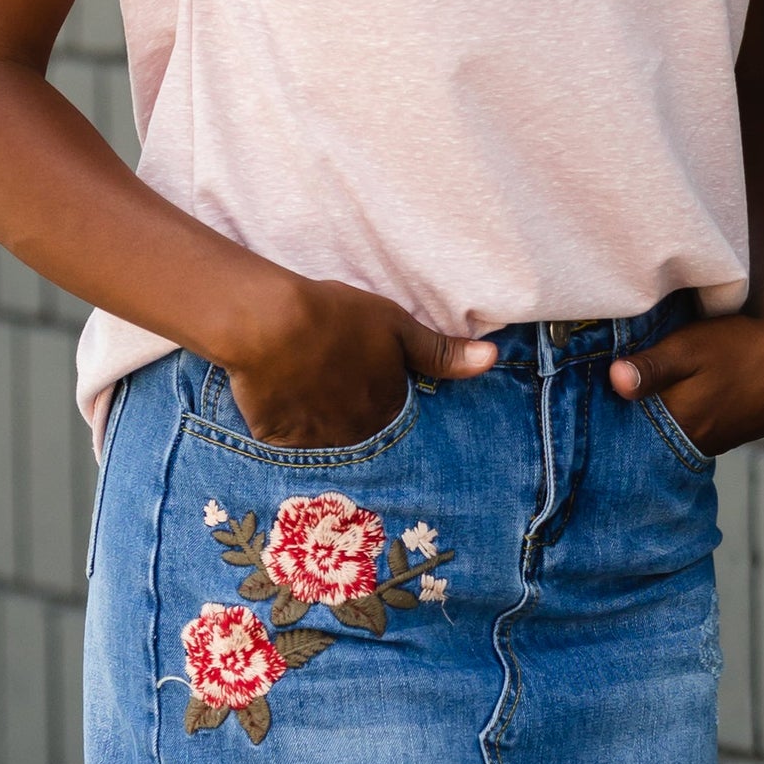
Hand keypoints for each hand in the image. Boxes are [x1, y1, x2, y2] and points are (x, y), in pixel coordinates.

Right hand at [220, 276, 496, 447]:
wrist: (271, 325)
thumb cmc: (338, 319)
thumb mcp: (397, 327)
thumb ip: (442, 353)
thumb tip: (491, 360)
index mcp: (386, 413)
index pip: (392, 420)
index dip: (379, 400)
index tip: (365, 384)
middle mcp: (354, 438)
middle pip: (358, 435)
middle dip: (351, 418)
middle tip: (332, 388)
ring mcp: (313, 443)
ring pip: (322, 442)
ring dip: (318, 424)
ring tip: (304, 392)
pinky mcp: (275, 440)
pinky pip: (283, 442)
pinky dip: (282, 425)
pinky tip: (277, 398)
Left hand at [608, 308, 763, 460]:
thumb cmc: (741, 347)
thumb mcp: (689, 348)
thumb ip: (651, 368)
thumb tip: (615, 382)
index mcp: (680, 427)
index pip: (631, 436)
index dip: (613, 422)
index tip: (595, 410)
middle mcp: (697, 444)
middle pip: (653, 439)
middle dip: (635, 425)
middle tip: (615, 404)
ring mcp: (718, 442)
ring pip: (677, 437)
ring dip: (664, 424)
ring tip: (648, 402)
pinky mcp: (734, 435)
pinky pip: (700, 432)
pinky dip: (687, 421)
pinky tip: (685, 402)